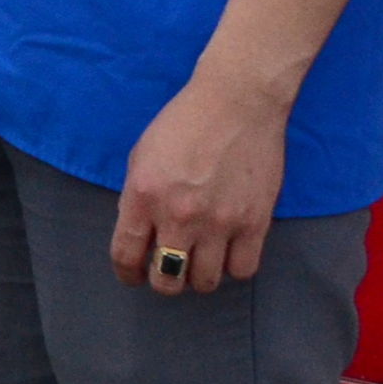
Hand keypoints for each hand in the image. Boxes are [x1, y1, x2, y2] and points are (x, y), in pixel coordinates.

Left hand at [113, 70, 290, 297]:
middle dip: (163, 280)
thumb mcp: (142, 157)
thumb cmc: (183, 123)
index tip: (133, 275)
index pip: (127, 255)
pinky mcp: (255, 222)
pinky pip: (244, 270)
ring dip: (198, 276)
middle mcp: (179, 215)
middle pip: (167, 280)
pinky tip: (228, 251)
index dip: (127, 273)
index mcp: (143, 196)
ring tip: (199, 260)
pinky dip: (233, 267)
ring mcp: (220, 222)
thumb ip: (137, 199)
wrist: (236, 102)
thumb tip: (139, 235)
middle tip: (167, 269)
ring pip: (206, 282)